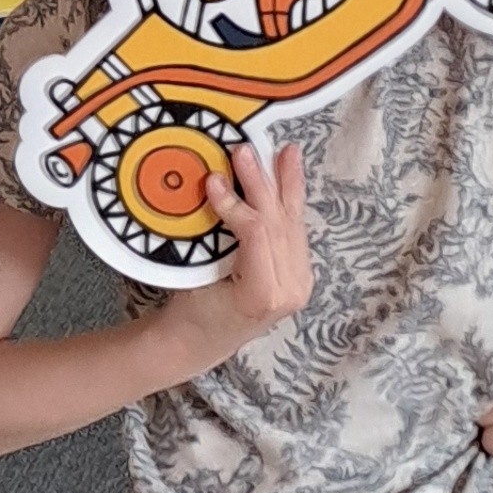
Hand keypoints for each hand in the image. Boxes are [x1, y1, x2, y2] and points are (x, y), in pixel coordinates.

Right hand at [168, 142, 309, 366]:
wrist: (202, 341)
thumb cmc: (192, 309)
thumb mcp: (195, 273)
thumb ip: (209, 232)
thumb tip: (214, 184)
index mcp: (263, 294)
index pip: (256, 235)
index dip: (236, 203)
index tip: (214, 180)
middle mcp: (290, 290)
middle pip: (278, 224)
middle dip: (262, 183)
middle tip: (244, 151)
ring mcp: (300, 283)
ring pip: (293, 224)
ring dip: (287, 185)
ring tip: (287, 152)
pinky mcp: (300, 275)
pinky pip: (296, 231)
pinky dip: (291, 201)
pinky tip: (291, 175)